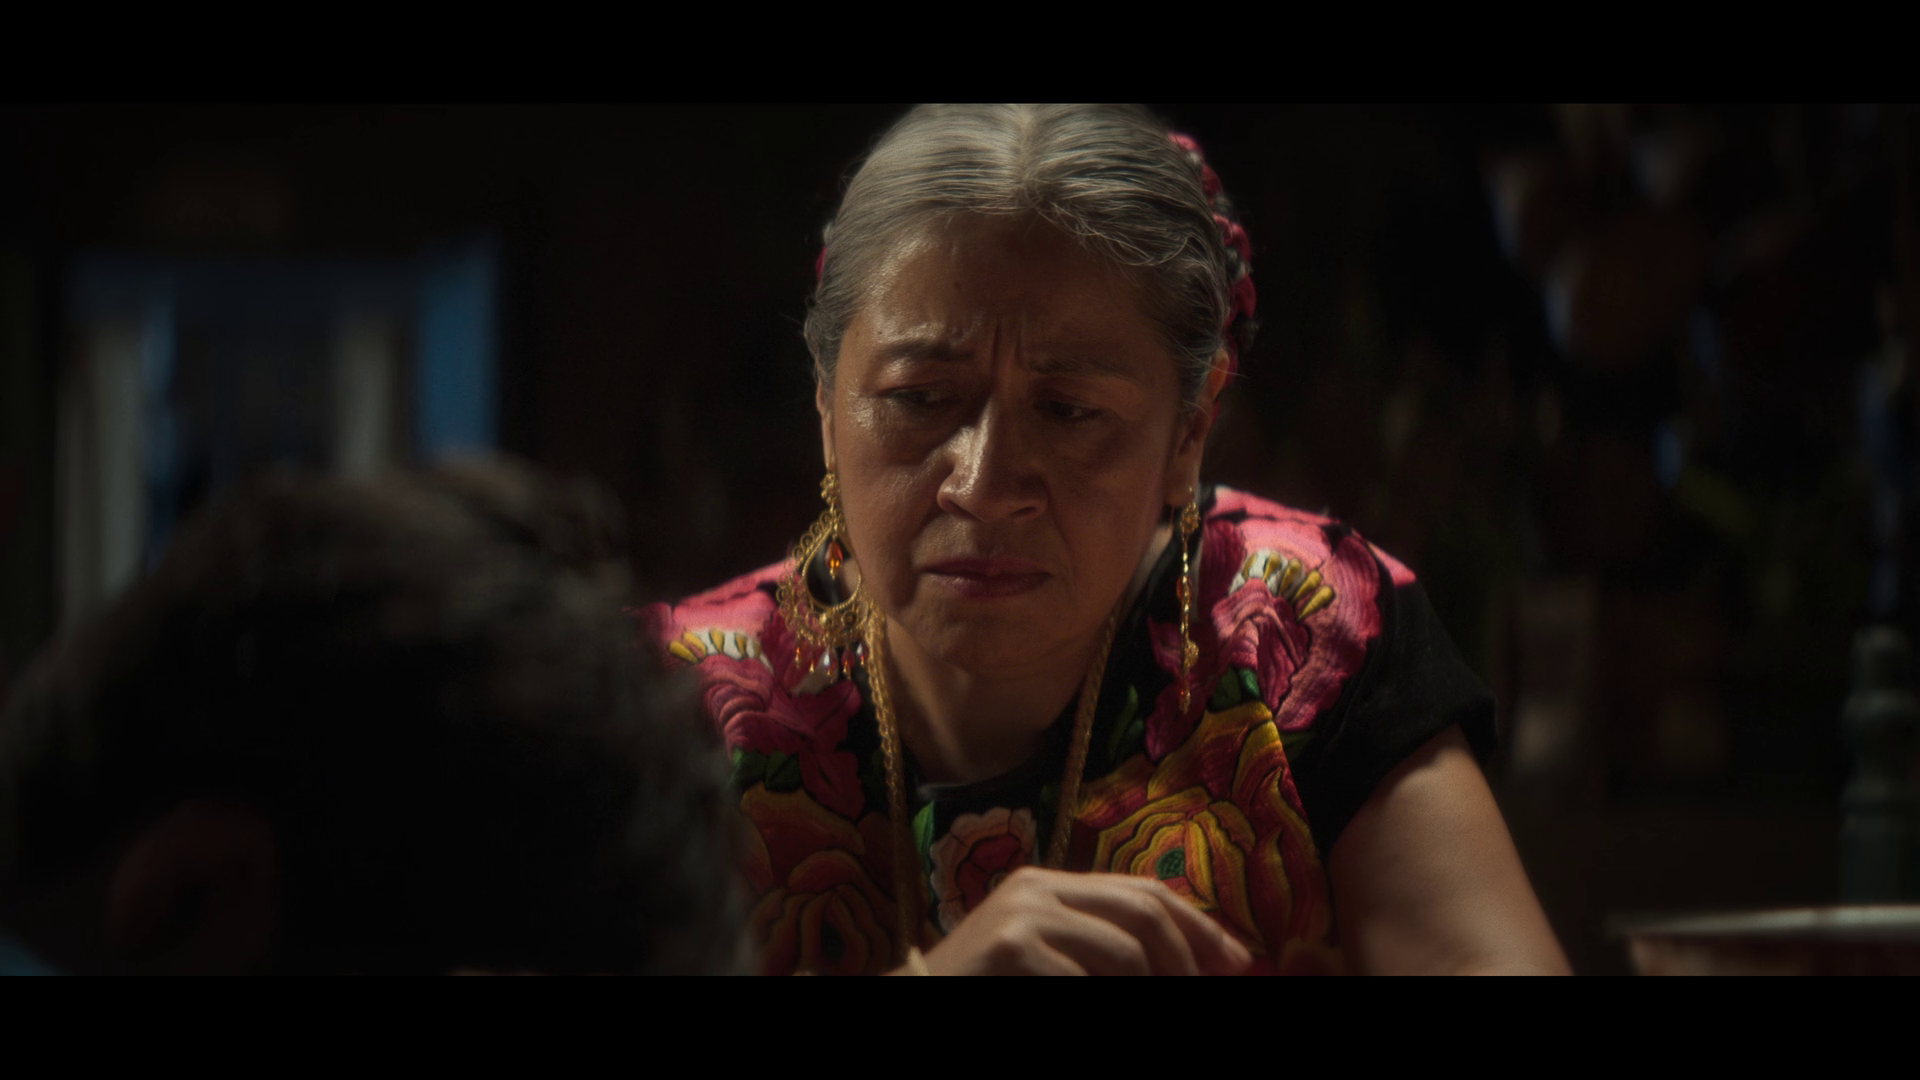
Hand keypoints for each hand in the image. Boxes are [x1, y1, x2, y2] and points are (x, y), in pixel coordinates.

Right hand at [914, 867, 1252, 975]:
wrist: (916, 1002)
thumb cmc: (985, 989)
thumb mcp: (1047, 960)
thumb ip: (1099, 951)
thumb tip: (1188, 963)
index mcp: (1048, 884)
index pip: (1141, 890)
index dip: (1198, 925)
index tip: (1238, 962)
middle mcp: (1036, 888)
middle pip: (1142, 911)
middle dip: (1188, 959)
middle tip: (1204, 991)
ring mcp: (1022, 916)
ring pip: (1125, 953)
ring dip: (1152, 987)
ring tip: (1162, 1003)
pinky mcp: (1011, 948)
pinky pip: (1085, 982)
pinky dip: (1105, 1000)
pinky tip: (1104, 1015)